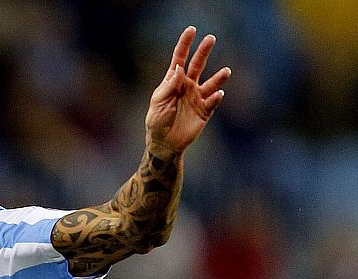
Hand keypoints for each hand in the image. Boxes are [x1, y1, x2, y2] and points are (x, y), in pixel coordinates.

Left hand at [146, 27, 229, 155]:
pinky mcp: (205, 110)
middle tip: (211, 38)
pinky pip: (213, 101)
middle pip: (198, 65)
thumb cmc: (157, 122)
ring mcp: (198, 97)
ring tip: (226, 72)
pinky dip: (216, 97)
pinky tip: (218, 94)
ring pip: (211, 83)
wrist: (165, 143)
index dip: (185, 44)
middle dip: (204, 51)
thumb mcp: (158, 104)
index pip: (180, 59)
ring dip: (219, 77)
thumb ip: (168, 86)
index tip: (191, 30)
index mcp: (174, 82)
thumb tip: (179, 68)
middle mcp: (188, 86)